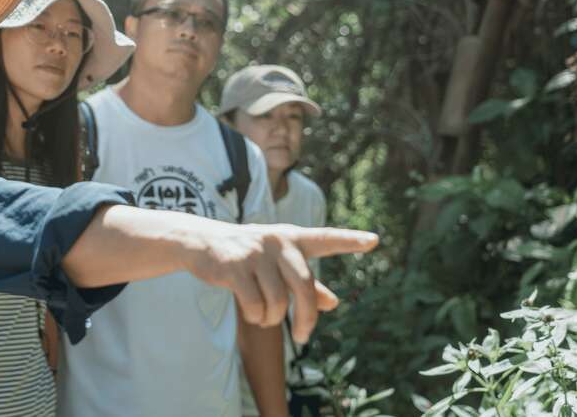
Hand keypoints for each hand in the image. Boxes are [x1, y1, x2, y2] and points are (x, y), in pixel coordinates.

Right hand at [182, 223, 377, 343]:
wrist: (201, 242)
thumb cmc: (247, 255)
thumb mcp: (277, 263)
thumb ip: (306, 282)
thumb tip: (334, 302)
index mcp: (292, 239)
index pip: (325, 239)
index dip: (350, 241)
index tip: (375, 241)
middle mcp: (277, 241)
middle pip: (304, 286)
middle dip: (306, 317)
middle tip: (303, 337)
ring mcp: (256, 253)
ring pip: (278, 301)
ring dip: (271, 318)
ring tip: (262, 316)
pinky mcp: (235, 266)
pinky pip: (255, 305)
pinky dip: (255, 316)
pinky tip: (250, 312)